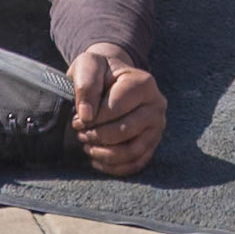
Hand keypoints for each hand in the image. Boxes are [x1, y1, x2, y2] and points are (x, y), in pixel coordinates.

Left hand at [70, 44, 166, 175]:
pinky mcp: (152, 144)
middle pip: (125, 131)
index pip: (117, 107)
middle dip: (98, 135)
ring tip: (87, 146)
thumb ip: (86, 85)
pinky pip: (136, 164)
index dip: (94, 117)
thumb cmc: (100, 71)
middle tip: (80, 133)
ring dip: (105, 154)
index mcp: (143, 83)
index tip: (77, 119)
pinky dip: (114, 167)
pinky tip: (96, 160)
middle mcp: (156, 105)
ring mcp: (157, 127)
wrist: (111, 77)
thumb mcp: (88, 66)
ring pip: (132, 152)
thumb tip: (86, 116)